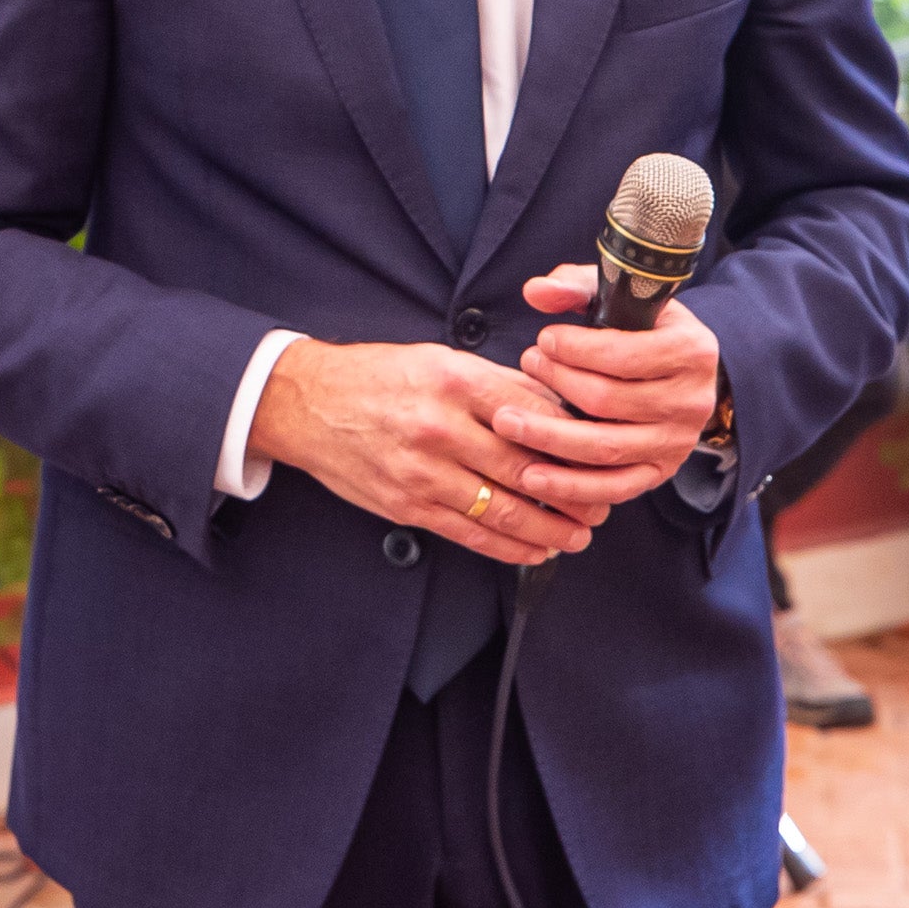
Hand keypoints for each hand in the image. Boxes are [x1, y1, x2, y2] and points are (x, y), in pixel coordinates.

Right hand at [248, 339, 598, 566]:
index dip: (576, 442)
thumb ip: (496, 385)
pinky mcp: (407, 505)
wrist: (305, 404)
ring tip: (578, 534)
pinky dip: (509, 547)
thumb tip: (556, 410)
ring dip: (551, 528)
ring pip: (504, 510)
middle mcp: (440, 427)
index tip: (602, 454)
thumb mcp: (438, 360)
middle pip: (527, 468)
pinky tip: (535, 548)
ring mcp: (422, 471)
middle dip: (575, 493)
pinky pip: (470, 533)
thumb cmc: (375, 378)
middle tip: (603, 504)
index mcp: (454, 381)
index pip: (535, 415)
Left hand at [497, 264, 722, 513]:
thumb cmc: (639, 328)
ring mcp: (677, 442)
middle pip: (608, 401)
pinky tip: (530, 477)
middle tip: (524, 369)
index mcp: (691, 351)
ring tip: (505, 421)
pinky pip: (613, 488)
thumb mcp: (618, 297)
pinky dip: (569, 486)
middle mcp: (691, 401)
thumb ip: (575, 286)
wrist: (678, 372)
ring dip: (548, 438)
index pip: (623, 355)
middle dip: (555, 384)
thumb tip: (535, 291)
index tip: (543, 340)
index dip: (574, 349)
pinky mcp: (659, 472)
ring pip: (605, 448)